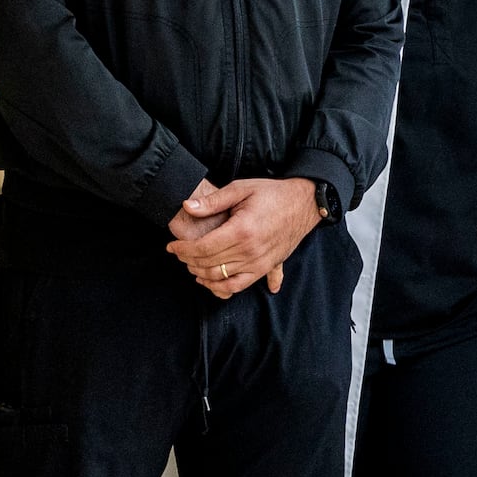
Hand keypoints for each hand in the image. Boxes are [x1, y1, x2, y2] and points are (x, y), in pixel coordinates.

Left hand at [167, 177, 319, 298]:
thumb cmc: (273, 193)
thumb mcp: (241, 188)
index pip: (203, 248)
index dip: (183, 250)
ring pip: (222, 279)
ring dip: (201, 275)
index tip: (171, 247)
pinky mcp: (267, 267)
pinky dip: (223, 288)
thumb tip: (187, 207)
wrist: (305, 203)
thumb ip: (213, 200)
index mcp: (242, 230)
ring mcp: (260, 262)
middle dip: (188, 261)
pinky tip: (212, 282)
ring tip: (191, 265)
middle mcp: (251, 251)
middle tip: (178, 254)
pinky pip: (241, 285)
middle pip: (209, 265)